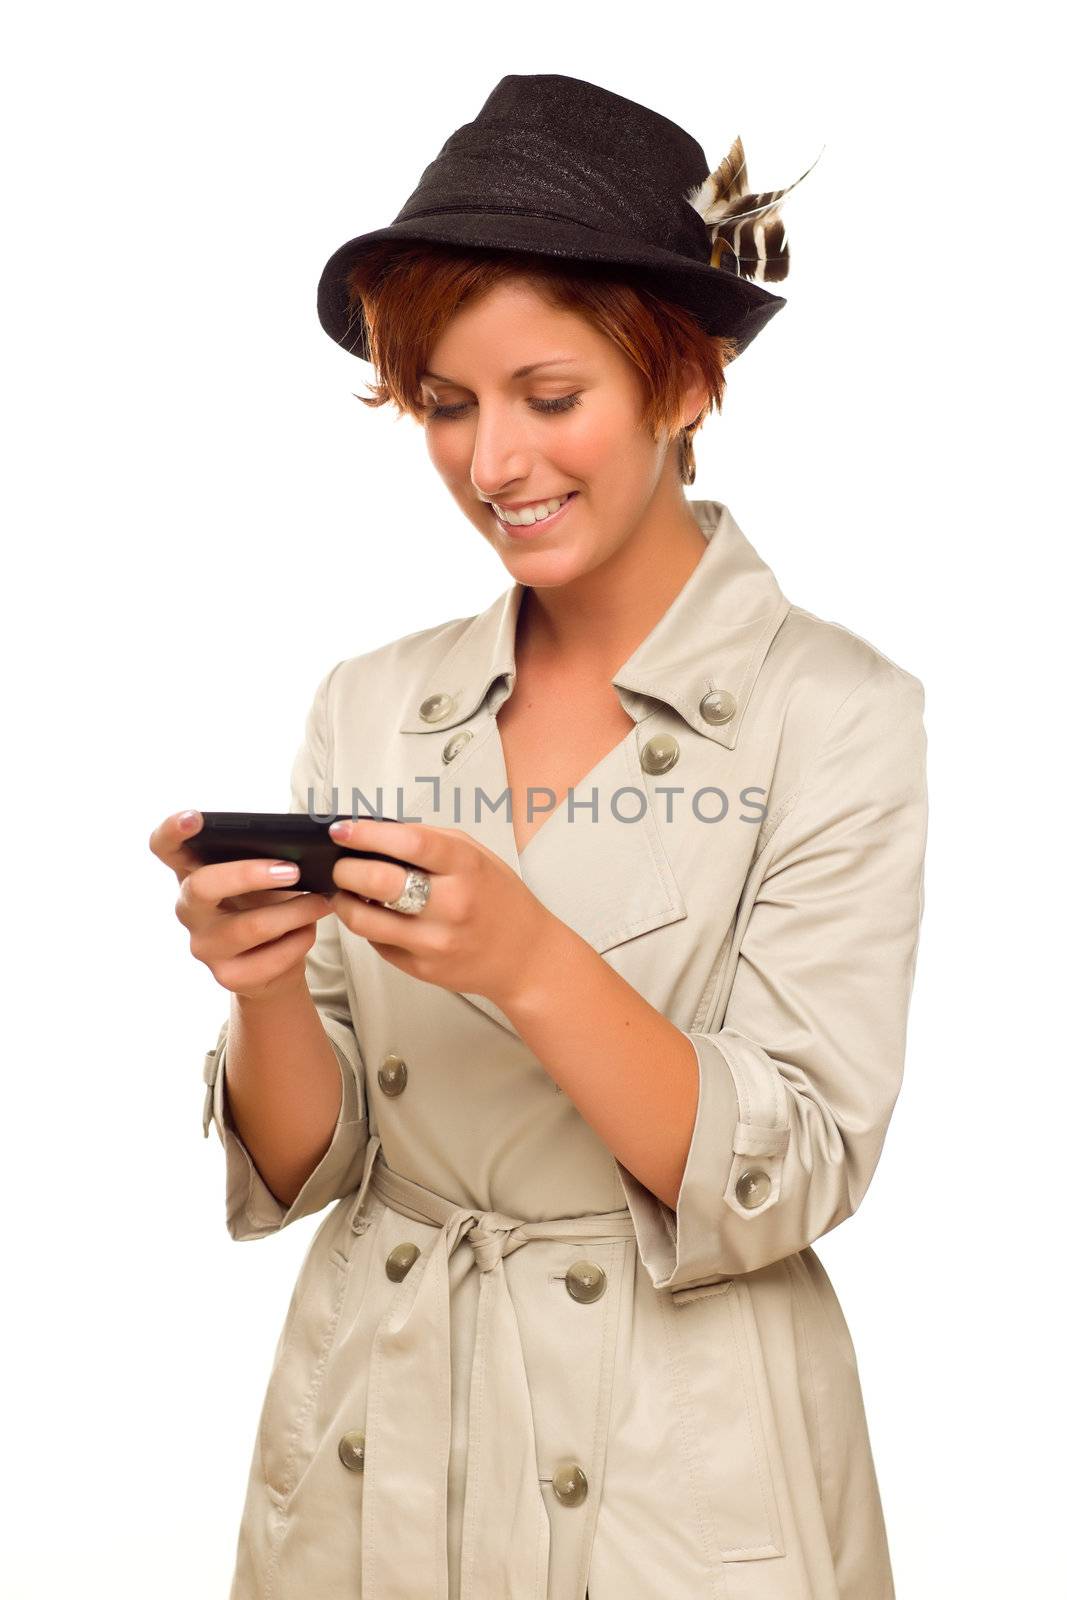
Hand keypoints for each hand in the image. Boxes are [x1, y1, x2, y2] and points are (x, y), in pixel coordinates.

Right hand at [148, 809, 335, 1001]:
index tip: (195, 817)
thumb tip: (301, 852)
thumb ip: (268, 860)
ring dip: (295, 911)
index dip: (173, 831)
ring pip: (249, 926)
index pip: (164, 847)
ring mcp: (203, 946)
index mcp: (191, 874)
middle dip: (250, 874)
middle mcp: (189, 910)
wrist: (273, 965)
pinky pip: (270, 957)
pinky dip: (299, 940)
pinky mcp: (227, 977)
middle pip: (202, 885)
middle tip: (293, 870)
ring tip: (322, 901)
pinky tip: (309, 931)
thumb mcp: (263, 879)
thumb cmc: (266, 906)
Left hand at [326, 817, 557, 1010]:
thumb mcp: (478, 857)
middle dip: (346, 870)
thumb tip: (377, 833)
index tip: (342, 830)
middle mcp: (451, 905)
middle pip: (379, 882)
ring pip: (365, 920)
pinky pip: (377, 944)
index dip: (367, 833)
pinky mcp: (422, 968)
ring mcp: (435, 941)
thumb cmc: (501, 901)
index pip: (409, 842)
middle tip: (340, 865)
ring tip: (345, 892)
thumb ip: (432, 842)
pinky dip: (368, 927)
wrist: (526, 958)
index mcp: (466, 868)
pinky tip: (375, 915)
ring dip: (345, 902)